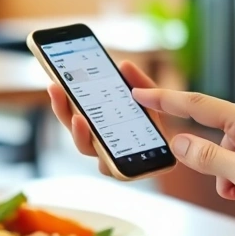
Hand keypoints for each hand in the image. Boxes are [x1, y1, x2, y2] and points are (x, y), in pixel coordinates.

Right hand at [47, 61, 171, 177]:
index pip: (72, 111)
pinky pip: (112, 168)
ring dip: (80, 134)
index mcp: (97, 121)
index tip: (54, 83)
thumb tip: (124, 64)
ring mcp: (108, 156)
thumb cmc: (155, 121)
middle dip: (62, 110)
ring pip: (87, 149)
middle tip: (57, 90)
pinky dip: (108, 160)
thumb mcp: (149, 96)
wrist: (179, 143)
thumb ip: (138, 81)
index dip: (61, 99)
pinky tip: (107, 152)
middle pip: (73, 128)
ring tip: (79, 119)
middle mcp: (98, 140)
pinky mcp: (124, 171)